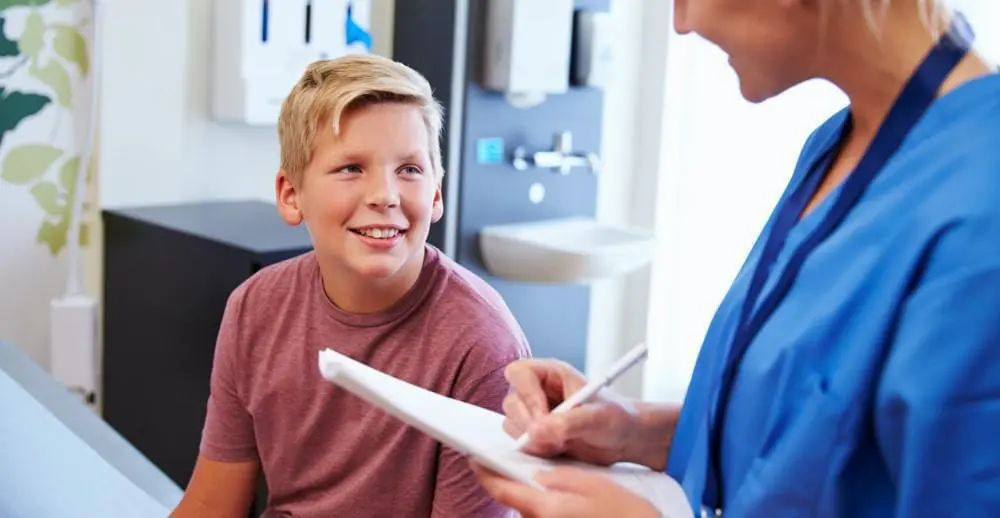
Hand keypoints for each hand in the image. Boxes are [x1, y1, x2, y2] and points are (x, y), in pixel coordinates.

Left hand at [471, 462, 660, 517]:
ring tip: (566, 490)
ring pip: (532, 512)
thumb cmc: (626, 514)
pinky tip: (572, 505)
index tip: (475, 460)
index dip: (485, 473)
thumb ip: (559, 476)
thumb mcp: (594, 483)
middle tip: (534, 469)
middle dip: (519, 486)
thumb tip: (536, 475)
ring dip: (537, 500)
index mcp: (546, 508)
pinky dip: (549, 509)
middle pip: (516, 503)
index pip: (502, 490)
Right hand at [501, 359, 637, 465]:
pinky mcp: (533, 433)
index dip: (527, 394)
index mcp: (552, 373)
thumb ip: (568, 422)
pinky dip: (535, 450)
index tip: (543, 416)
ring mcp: (532, 412)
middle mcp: (537, 390)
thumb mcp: (598, 417)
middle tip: (555, 438)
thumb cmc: (615, 418)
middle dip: (529, 424)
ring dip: (533, 439)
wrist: (622, 439)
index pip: (520, 372)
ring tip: (562, 443)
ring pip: (511, 423)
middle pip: (511, 401)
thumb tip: (536, 431)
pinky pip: (519, 442)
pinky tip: (558, 449)